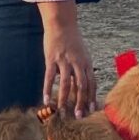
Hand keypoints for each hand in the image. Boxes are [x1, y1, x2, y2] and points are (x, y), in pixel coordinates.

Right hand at [39, 1, 95, 118]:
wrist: (62, 23)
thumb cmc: (72, 39)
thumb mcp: (82, 54)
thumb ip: (81, 69)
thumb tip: (79, 86)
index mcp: (87, 63)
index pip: (92, 83)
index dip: (92, 97)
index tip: (91, 110)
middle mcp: (78, 63)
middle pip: (82, 86)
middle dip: (81, 102)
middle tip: (79, 116)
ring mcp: (65, 61)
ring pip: (66, 84)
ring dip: (64, 99)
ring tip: (62, 111)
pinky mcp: (52, 59)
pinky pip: (50, 77)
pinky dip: (47, 89)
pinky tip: (46, 99)